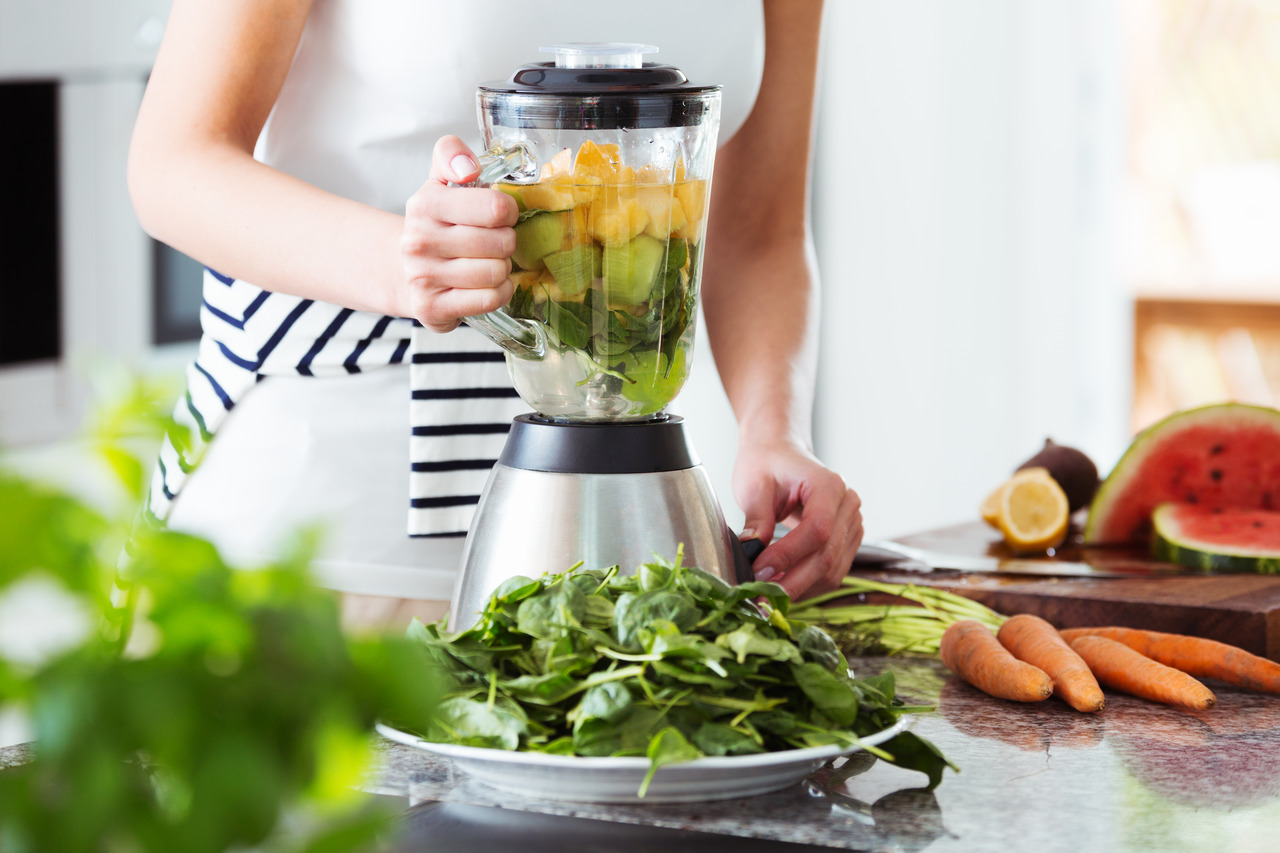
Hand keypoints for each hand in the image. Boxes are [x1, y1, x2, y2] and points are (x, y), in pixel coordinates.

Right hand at [399, 136, 518, 331]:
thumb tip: (468, 167)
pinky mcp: (432, 308)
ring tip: (488, 262)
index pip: (495, 207)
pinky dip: (499, 292)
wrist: (403, 269)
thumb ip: (451, 155)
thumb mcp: (440, 181)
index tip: (501, 215)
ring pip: (496, 272)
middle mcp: (419, 241)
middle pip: (501, 242)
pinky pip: (489, 299)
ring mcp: (423, 277)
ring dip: (502, 268)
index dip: (509, 211)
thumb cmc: (436, 224)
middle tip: (495, 242)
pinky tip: (486, 284)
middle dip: (507, 242)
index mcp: (425, 204)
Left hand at [733, 440, 862, 599]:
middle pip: (827, 556)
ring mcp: (852, 524)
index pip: (817, 530)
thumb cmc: (767, 463)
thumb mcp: (754, 485)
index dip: (788, 556)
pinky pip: (832, 571)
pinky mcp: (848, 540)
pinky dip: (808, 585)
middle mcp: (848, 505)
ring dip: (800, 589)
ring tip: (768, 597)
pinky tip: (783, 588)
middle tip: (760, 598)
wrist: (781, 453)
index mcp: (828, 485)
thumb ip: (757, 518)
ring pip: (832, 571)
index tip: (759, 573)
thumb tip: (753, 552)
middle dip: (792, 582)